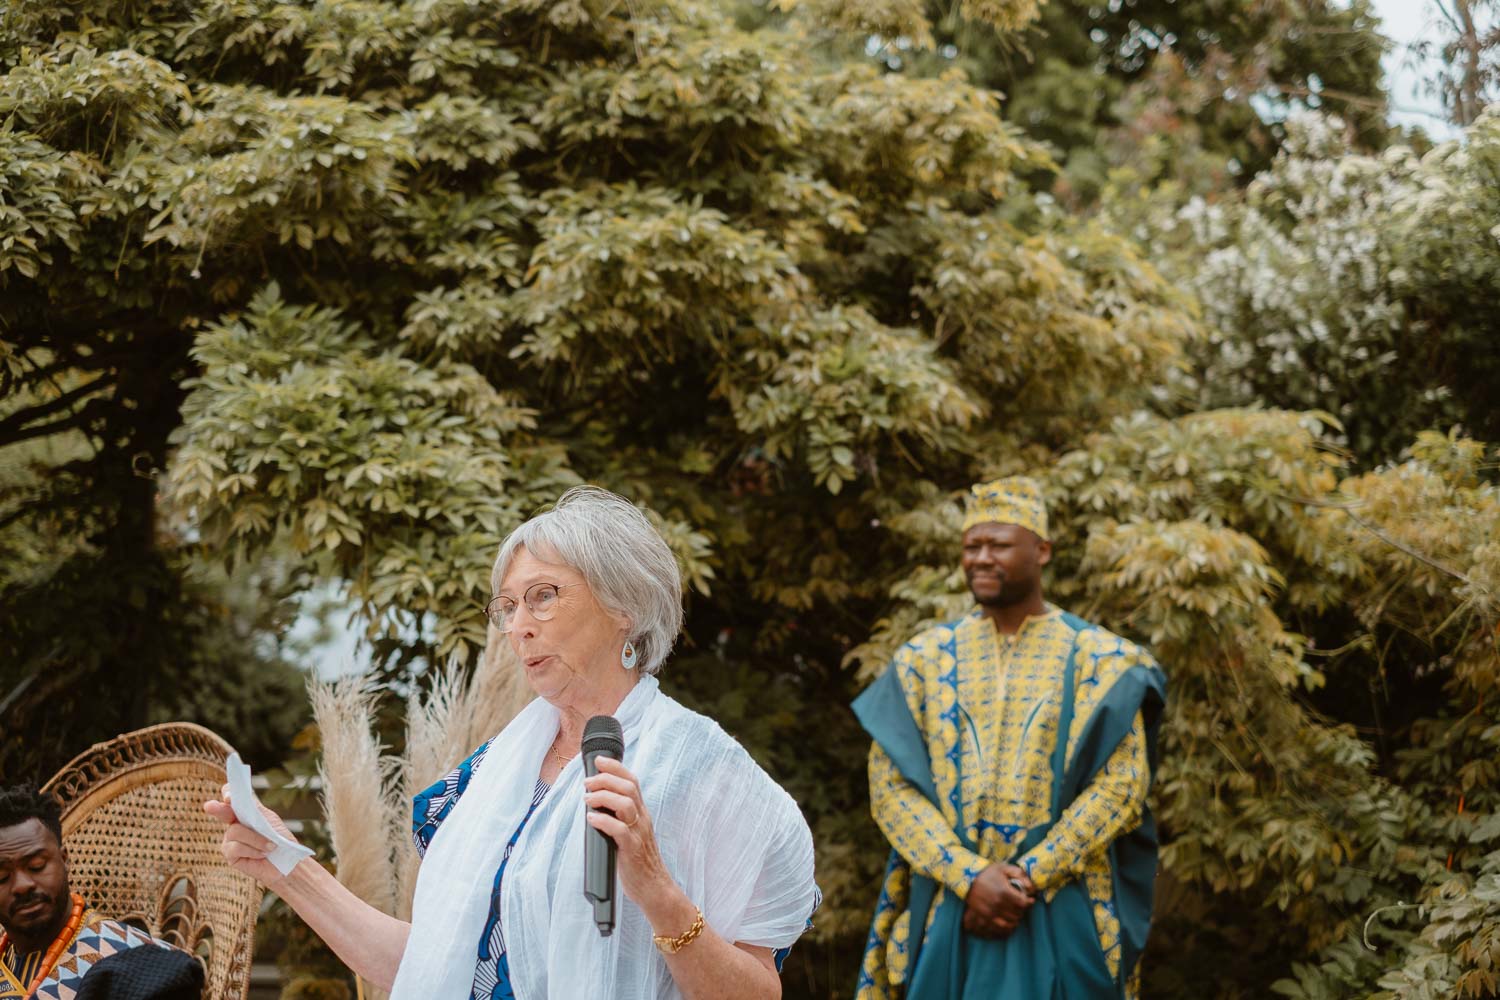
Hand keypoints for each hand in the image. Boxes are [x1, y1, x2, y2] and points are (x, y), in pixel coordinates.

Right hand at [203, 784, 301, 889]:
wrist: (286, 862)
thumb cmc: (279, 839)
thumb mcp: (268, 820)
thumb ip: (253, 809)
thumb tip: (240, 797)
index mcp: (244, 812)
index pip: (232, 799)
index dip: (228, 794)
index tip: (228, 796)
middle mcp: (234, 824)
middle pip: (223, 813)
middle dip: (218, 809)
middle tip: (209, 806)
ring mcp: (230, 840)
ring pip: (234, 831)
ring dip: (255, 839)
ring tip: (270, 846)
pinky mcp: (230, 856)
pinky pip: (236, 848)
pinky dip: (252, 850)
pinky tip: (262, 854)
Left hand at [583, 756, 679, 916]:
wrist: (654, 888)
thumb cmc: (638, 861)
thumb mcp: (632, 832)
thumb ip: (620, 817)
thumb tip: (594, 804)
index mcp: (641, 813)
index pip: (632, 782)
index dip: (616, 768)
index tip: (599, 761)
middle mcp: (642, 819)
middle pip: (629, 787)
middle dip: (606, 779)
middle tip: (587, 783)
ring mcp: (639, 834)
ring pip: (626, 804)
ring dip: (603, 797)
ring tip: (587, 799)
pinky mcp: (632, 850)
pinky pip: (620, 830)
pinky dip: (603, 821)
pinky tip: (591, 818)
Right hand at [961, 863, 1034, 938]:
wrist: (967, 879)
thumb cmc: (988, 873)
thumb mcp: (1004, 868)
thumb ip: (1020, 875)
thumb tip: (1032, 888)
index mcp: (1004, 891)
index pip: (1024, 903)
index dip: (1029, 902)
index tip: (1029, 899)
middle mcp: (997, 904)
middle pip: (1018, 914)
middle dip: (1022, 910)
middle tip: (1021, 905)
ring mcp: (990, 913)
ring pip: (1010, 923)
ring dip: (1016, 919)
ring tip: (1015, 913)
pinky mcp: (984, 919)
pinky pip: (1000, 929)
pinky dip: (1007, 928)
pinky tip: (1008, 922)